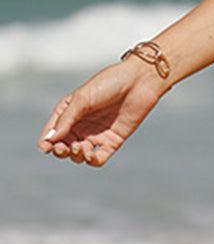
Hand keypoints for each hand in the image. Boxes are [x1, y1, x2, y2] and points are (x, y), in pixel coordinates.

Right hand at [37, 57, 166, 166]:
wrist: (138, 82)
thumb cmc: (109, 84)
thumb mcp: (82, 98)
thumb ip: (67, 119)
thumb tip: (51, 139)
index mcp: (70, 112)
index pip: (53, 131)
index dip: (47, 142)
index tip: (46, 147)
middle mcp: (82, 125)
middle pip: (64, 146)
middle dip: (60, 151)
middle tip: (64, 148)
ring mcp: (97, 134)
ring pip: (79, 155)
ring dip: (76, 155)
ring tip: (81, 147)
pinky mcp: (113, 141)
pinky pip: (99, 159)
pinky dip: (92, 161)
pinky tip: (91, 155)